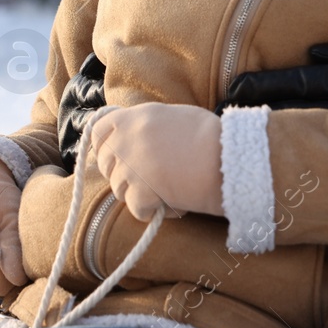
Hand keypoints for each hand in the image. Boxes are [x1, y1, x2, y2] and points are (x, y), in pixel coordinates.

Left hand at [88, 103, 224, 221]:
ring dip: (139, 194)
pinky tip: (173, 200)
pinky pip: (136, 208)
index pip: (98, 131)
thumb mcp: (174, 117)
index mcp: (136, 117)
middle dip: (123, 175)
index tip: (117, 157)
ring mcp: (131, 165)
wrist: (229, 158)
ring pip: (119, 190)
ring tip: (168, 188)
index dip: (104, 147)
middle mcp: (127, 138)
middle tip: (148, 179)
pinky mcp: (140, 190)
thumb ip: (148, 126)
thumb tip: (133, 138)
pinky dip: (152, 210)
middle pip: (106, 165)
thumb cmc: (211, 138)